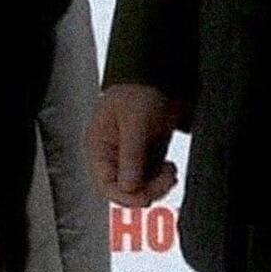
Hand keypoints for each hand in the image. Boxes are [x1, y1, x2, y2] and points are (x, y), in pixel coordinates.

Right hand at [87, 82, 184, 205]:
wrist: (159, 73)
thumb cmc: (138, 89)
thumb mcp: (134, 121)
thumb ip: (131, 155)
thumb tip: (128, 187)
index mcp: (100, 148)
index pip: (106, 184)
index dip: (125, 196)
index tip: (145, 197)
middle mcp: (114, 155)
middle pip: (126, 189)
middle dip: (147, 189)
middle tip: (166, 179)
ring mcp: (132, 156)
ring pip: (142, 186)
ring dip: (157, 184)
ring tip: (170, 172)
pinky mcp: (149, 154)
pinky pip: (153, 177)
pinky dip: (163, 178)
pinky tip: (170, 170)